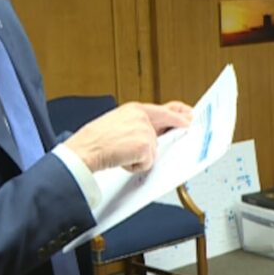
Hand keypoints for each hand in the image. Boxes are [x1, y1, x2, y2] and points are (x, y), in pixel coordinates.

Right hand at [63, 101, 192, 172]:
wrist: (85, 149)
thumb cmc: (94, 140)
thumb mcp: (116, 123)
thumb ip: (135, 125)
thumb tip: (150, 135)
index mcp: (134, 109)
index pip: (162, 109)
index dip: (177, 114)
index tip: (188, 116)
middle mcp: (141, 116)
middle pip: (165, 129)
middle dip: (169, 135)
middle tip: (174, 132)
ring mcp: (145, 131)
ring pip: (153, 150)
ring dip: (140, 157)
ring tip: (121, 153)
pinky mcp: (145, 146)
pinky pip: (147, 162)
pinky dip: (135, 166)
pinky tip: (123, 159)